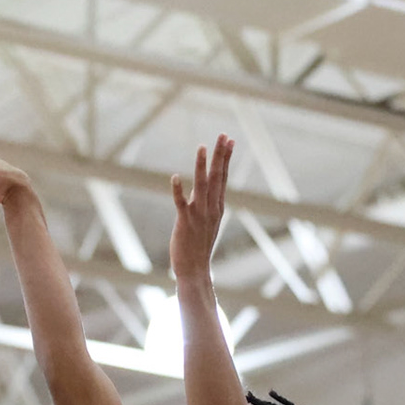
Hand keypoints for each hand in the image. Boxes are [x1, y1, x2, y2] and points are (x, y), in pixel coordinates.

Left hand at [169, 135, 232, 282]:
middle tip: (223, 135)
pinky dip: (178, 191)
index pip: (223, 177)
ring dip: (201, 166)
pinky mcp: (184, 223)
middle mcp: (211, 208)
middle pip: (217, 177)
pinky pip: (180, 204)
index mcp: (218, 206)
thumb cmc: (199, 245)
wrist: (194, 270)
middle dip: (220, 155)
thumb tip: (207, 186)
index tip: (229, 140)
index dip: (226, 158)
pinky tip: (174, 177)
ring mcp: (198, 215)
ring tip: (202, 147)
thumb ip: (209, 202)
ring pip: (201, 186)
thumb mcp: (209, 220)